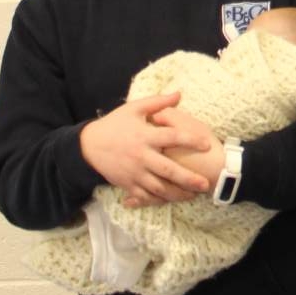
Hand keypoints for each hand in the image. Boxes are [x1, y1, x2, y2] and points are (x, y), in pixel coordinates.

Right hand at [80, 93, 215, 202]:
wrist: (88, 145)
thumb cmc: (114, 124)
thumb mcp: (134, 108)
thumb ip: (158, 102)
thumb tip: (179, 94)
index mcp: (145, 136)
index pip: (172, 137)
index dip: (191, 140)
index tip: (207, 144)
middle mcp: (141, 156)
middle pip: (168, 169)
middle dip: (188, 178)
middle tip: (205, 183)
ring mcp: (134, 173)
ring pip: (158, 187)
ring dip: (177, 193)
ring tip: (193, 195)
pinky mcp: (127, 184)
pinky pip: (145, 196)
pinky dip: (158, 200)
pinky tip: (171, 201)